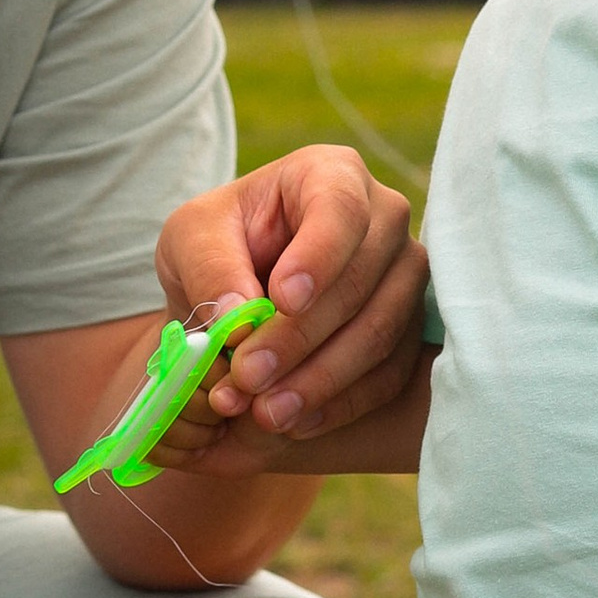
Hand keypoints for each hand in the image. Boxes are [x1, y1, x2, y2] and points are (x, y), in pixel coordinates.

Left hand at [151, 145, 426, 468]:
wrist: (240, 284)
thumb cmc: (218, 245)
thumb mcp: (190, 240)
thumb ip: (209, 269)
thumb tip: (238, 317)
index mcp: (332, 175)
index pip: (340, 209)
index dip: (319, 257)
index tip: (281, 300)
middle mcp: (384, 218)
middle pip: (361, 281)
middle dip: (301, 338)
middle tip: (247, 378)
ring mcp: (404, 276)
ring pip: (379, 332)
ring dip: (320, 380)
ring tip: (264, 413)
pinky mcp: (407, 330)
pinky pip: (388, 373)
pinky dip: (341, 403)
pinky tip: (295, 422)